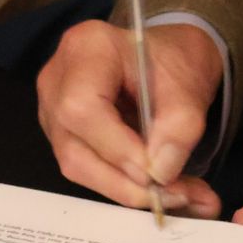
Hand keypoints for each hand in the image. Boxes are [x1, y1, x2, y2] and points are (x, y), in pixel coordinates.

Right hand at [36, 20, 223, 216]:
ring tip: (179, 194)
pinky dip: (125, 185)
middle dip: (125, 181)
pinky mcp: (63, 134)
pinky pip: (86, 168)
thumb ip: (180, 128)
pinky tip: (161, 188)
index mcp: (86, 49)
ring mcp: (53, 109)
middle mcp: (57, 80)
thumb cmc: (174, 62)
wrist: (166, 60)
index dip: (116, 148)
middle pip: (74, 147)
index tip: (158, 172)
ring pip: (77, 165)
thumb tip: (160, 173)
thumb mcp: (190, 88)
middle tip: (176, 194)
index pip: (82, 108)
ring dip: (128, 189)